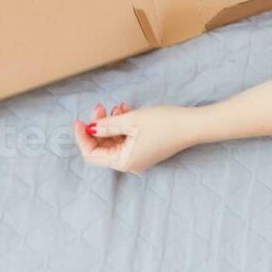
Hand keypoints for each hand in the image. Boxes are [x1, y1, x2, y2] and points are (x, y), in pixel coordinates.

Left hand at [73, 102, 199, 173]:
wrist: (193, 125)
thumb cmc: (164, 123)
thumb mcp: (131, 121)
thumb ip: (106, 126)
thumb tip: (90, 129)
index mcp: (124, 161)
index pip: (92, 154)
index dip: (82, 137)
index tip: (79, 121)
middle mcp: (130, 164)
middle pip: (103, 148)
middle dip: (98, 127)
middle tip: (99, 108)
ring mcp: (139, 157)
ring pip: (115, 142)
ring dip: (111, 124)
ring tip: (116, 107)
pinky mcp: (147, 150)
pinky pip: (126, 140)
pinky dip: (122, 127)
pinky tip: (126, 111)